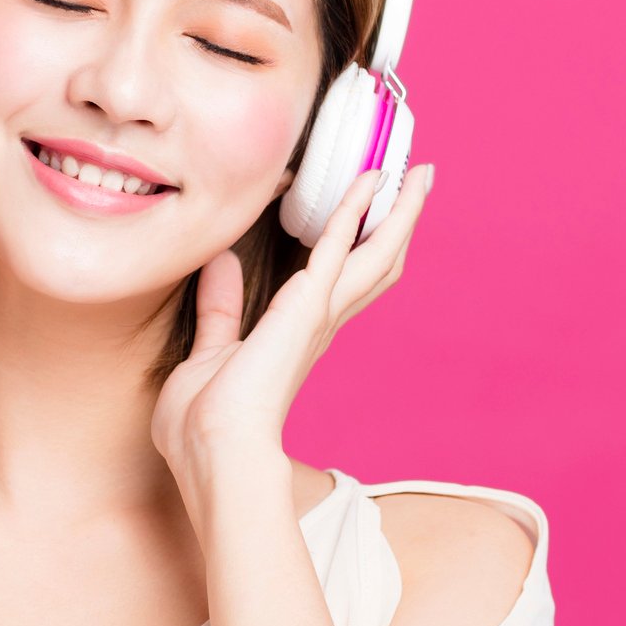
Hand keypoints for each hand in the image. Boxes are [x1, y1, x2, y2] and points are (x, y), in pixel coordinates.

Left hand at [150, 163, 436, 501]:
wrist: (213, 452)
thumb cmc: (205, 423)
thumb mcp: (210, 352)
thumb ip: (220, 308)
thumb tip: (220, 262)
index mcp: (300, 334)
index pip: (342, 279)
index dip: (359, 242)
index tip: (370, 207)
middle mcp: (320, 322)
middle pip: (376, 263)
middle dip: (399, 221)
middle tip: (421, 181)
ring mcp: (318, 314)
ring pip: (375, 253)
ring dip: (397, 210)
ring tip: (419, 173)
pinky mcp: (306, 305)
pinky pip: (335, 245)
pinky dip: (352, 209)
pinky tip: (368, 179)